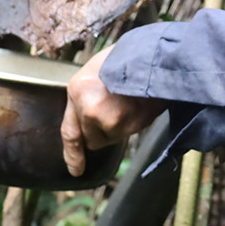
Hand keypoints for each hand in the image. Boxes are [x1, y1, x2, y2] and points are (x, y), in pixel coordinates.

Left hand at [60, 46, 166, 176]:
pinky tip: (137, 104)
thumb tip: (86, 117)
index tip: (75, 170)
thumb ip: (86, 95)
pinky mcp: (129, 126)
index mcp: (77, 91)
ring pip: (111, 138)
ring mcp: (109, 120)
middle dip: (102, 131)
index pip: (70, 131)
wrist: (154, 55)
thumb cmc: (127, 57)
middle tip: (116, 109)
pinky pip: (128, 133)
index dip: (72, 153)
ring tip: (128, 101)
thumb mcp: (97, 70)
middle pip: (92, 139)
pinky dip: (133, 123)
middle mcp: (89, 109)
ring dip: (119, 127)